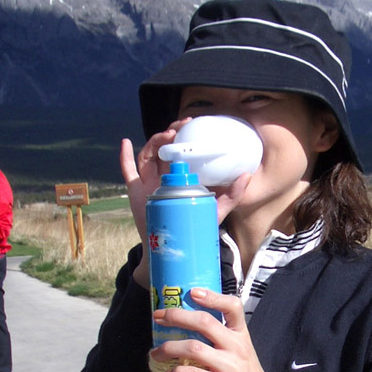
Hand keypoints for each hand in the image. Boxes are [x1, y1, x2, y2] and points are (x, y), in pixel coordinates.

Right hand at [120, 121, 250, 287]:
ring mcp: (148, 181)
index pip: (179, 150)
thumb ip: (232, 195)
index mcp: (180, 175)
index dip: (182, 135)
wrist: (173, 246)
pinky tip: (126, 143)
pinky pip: (128, 170)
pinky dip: (124, 156)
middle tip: (181, 126)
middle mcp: (163, 175)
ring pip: (148, 155)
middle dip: (170, 133)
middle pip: (163, 148)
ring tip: (165, 135)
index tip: (190, 125)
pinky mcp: (136, 190)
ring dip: (154, 141)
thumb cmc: (194, 224)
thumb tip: (247, 175)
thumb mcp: (216, 209)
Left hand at [149, 288, 266, 371]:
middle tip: (158, 317)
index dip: (213, 296)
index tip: (192, 292)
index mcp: (241, 334)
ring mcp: (230, 366)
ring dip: (169, 348)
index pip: (233, 307)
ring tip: (155, 353)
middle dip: (177, 317)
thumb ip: (222, 335)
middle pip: (205, 322)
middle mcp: (237, 346)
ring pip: (194, 348)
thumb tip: (188, 321)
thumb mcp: (240, 348)